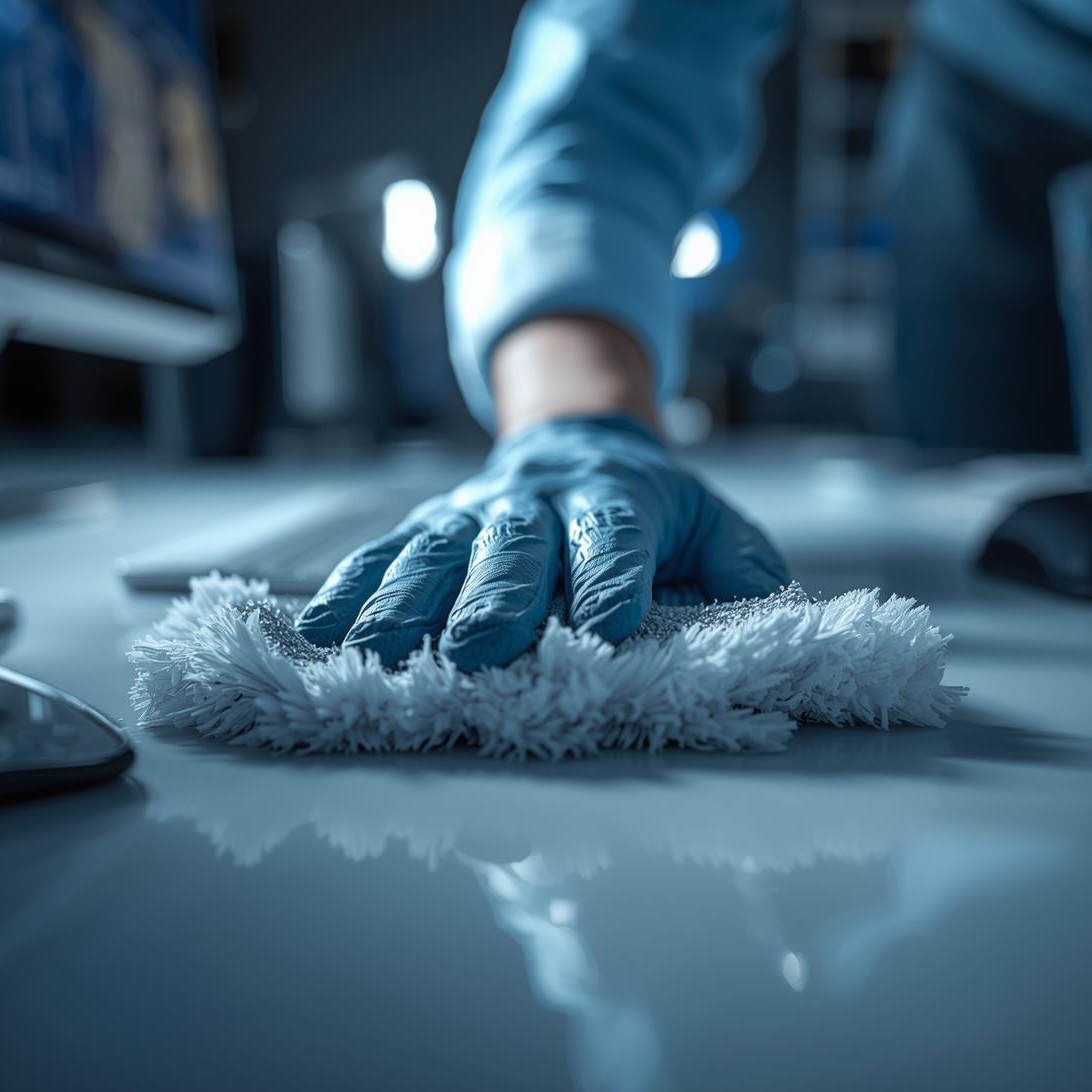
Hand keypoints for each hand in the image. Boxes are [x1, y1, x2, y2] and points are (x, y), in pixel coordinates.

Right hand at [296, 415, 788, 670]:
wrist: (580, 443)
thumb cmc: (654, 507)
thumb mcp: (715, 525)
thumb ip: (744, 572)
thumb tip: (770, 624)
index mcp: (617, 502)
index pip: (615, 538)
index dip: (610, 579)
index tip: (602, 627)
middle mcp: (538, 503)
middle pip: (516, 545)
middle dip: (497, 596)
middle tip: (481, 648)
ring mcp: (477, 512)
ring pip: (438, 549)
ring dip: (407, 599)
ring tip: (376, 648)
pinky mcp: (432, 523)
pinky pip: (386, 550)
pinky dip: (352, 586)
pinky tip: (320, 624)